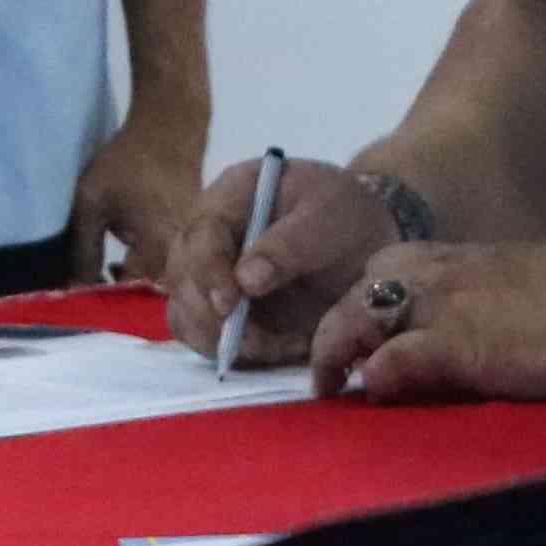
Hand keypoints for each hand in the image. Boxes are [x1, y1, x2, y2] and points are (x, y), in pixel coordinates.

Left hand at [62, 109, 209, 285]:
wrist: (170, 126)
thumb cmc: (128, 161)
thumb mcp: (93, 203)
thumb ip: (84, 251)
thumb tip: (75, 291)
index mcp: (161, 249)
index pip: (133, 297)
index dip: (104, 304)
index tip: (79, 301)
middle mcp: (186, 255)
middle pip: (152, 296)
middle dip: (121, 299)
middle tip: (92, 290)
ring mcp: (193, 248)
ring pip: (161, 284)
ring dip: (132, 286)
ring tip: (105, 275)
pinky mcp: (194, 239)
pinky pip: (170, 268)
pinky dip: (145, 271)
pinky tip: (122, 264)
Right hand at [162, 151, 407, 372]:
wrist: (364, 242)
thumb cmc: (346, 216)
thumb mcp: (330, 216)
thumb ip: (289, 244)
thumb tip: (245, 281)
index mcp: (232, 194)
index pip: (202, 233)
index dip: (209, 271)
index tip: (231, 306)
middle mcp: (209, 232)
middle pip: (181, 276)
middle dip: (210, 316)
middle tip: (254, 342)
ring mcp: (210, 271)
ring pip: (185, 311)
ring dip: (218, 340)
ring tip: (273, 348)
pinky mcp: (220, 307)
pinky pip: (203, 335)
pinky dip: (231, 351)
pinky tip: (273, 351)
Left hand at [304, 236, 545, 402]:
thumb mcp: (511, 294)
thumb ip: (474, 312)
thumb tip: (444, 349)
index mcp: (450, 262)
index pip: (381, 274)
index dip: (363, 311)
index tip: (360, 347)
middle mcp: (432, 275)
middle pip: (354, 295)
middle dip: (335, 334)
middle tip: (331, 379)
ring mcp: (437, 307)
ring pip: (354, 318)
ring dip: (335, 353)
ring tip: (334, 390)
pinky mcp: (452, 344)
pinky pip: (392, 357)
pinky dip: (377, 375)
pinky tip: (377, 394)